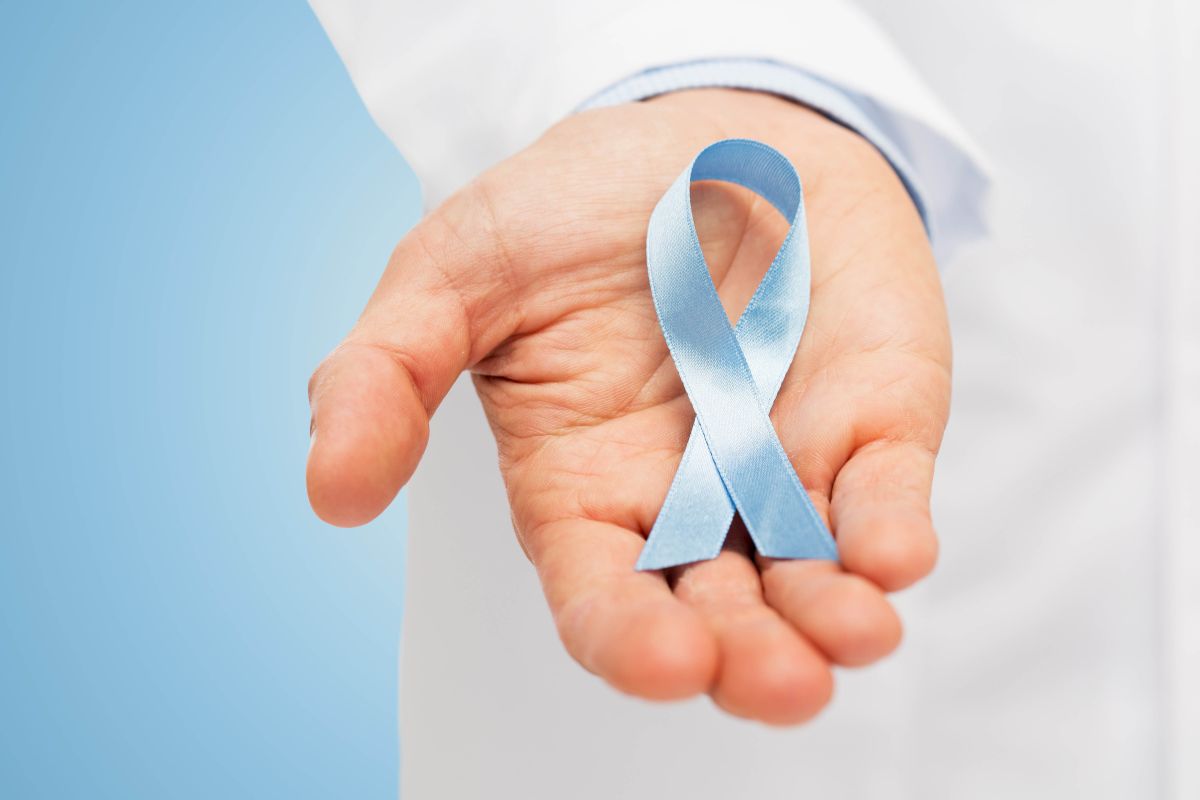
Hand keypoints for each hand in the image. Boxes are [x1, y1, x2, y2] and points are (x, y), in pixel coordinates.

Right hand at [307, 89, 949, 724]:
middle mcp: (688, 501)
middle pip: (718, 612)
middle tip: (779, 684)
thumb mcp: (453, 274)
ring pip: (812, 575)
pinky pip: (883, 490)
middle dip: (750, 658)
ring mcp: (784, 469)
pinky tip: (893, 553)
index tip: (662, 660)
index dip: (629, 637)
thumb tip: (331, 490)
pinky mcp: (868, 423)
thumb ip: (386, 374)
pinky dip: (891, 525)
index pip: (603, 596)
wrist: (701, 132)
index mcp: (584, 489)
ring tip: (853, 636)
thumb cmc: (570, 212)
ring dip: (835, 618)